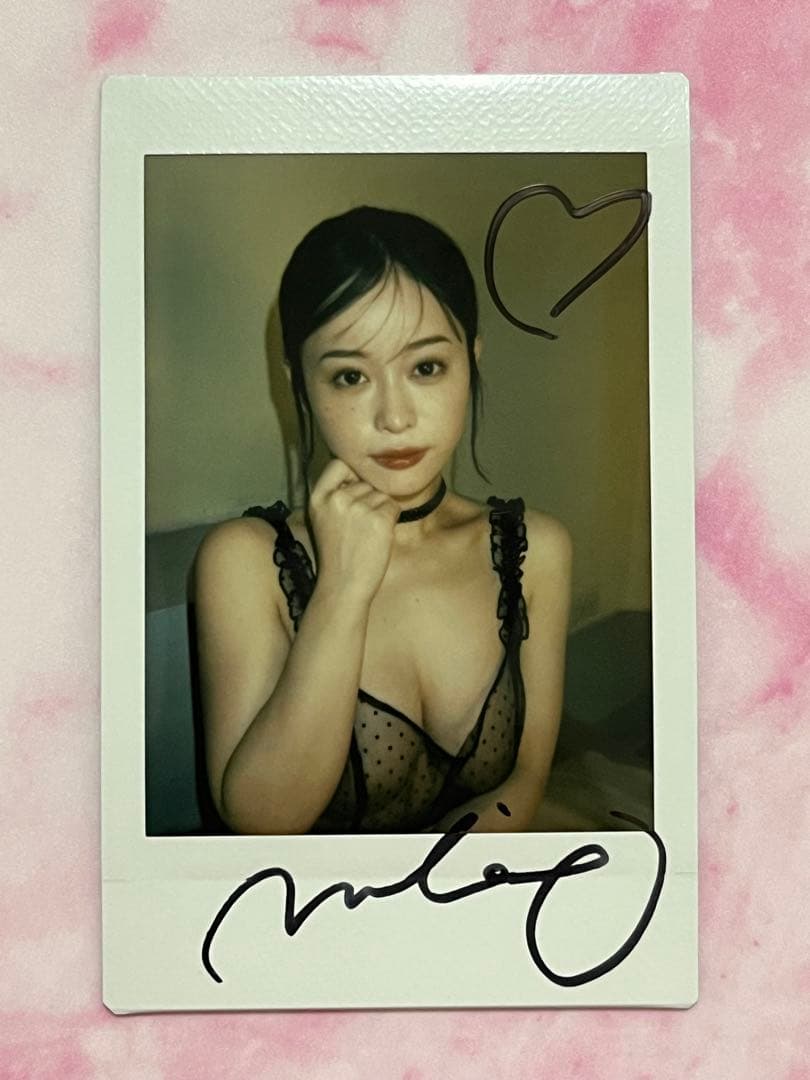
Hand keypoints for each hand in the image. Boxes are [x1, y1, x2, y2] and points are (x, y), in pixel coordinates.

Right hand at [308, 458, 399, 600]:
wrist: (343, 586)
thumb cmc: (337, 555)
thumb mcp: (323, 519)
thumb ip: (336, 495)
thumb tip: (362, 474)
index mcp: (318, 497)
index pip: (339, 463)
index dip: (352, 474)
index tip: (355, 489)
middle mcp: (337, 498)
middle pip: (365, 482)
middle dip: (368, 498)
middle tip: (359, 527)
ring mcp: (358, 508)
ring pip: (381, 494)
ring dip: (380, 510)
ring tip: (366, 534)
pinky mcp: (378, 519)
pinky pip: (394, 506)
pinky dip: (391, 520)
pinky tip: (378, 537)